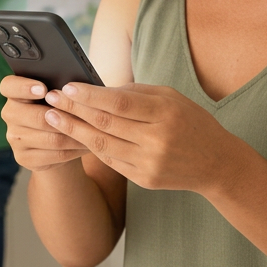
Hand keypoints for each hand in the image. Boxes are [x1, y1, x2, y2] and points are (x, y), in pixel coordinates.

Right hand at [0, 76, 89, 171]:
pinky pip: (54, 154)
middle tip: (85, 114)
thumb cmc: (61, 109)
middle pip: (35, 116)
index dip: (24, 87)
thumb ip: (61, 90)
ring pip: (50, 138)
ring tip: (94, 131)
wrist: (58, 142)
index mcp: (14, 93)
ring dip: (75, 135)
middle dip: (63, 117)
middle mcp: (10, 114)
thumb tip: (75, 90)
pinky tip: (87, 145)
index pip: (9, 86)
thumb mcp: (60, 96)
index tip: (44, 89)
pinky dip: (74, 150)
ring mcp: (14, 138)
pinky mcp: (24, 158)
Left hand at [42, 82, 235, 193]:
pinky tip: (75, 135)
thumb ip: (135, 93)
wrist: (216, 163)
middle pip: (105, 124)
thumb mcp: (171, 98)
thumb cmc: (191, 122)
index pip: (119, 104)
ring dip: (73, 130)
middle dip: (73, 110)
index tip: (67, 87)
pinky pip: (111, 161)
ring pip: (101, 145)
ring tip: (53, 117)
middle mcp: (157, 140)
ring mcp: (149, 163)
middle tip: (50, 99)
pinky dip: (91, 147)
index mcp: (165, 113)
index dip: (89, 96)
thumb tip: (96, 88)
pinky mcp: (145, 180)